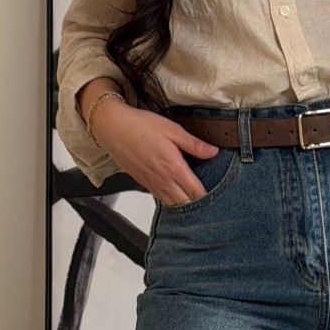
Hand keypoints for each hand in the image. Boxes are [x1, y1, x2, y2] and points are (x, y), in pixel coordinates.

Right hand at [88, 97, 220, 205]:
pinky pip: (160, 198)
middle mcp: (162, 180)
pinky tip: (176, 193)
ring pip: (172, 204)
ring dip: (184, 203)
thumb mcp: (172, 130)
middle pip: (185, 203)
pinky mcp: (142, 183)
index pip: (196, 192)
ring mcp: (151, 183)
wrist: (112, 128)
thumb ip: (194, 144)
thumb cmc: (141, 125)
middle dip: (198, 203)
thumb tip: (213, 152)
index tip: (217, 193)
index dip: (208, 195)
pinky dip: (171, 199)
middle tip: (209, 197)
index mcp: (173, 167)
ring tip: (194, 198)